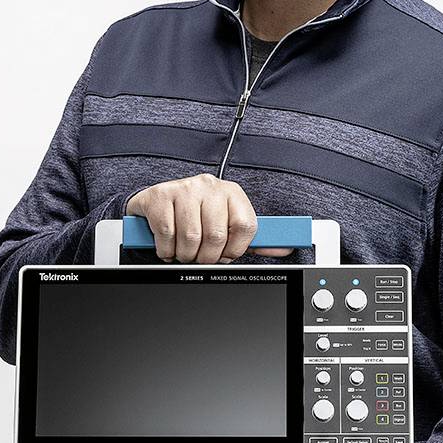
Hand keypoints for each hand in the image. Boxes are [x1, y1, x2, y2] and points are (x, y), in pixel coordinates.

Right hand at [125, 172, 293, 262]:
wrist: (157, 201)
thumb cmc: (195, 216)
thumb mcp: (225, 224)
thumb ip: (251, 239)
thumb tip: (284, 248)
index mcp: (232, 193)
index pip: (246, 226)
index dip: (235, 249)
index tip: (226, 255)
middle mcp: (210, 185)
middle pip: (217, 236)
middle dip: (207, 257)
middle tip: (199, 256)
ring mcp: (184, 189)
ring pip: (191, 238)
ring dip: (185, 254)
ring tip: (183, 250)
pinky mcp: (160, 196)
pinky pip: (167, 235)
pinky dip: (166, 249)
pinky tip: (168, 244)